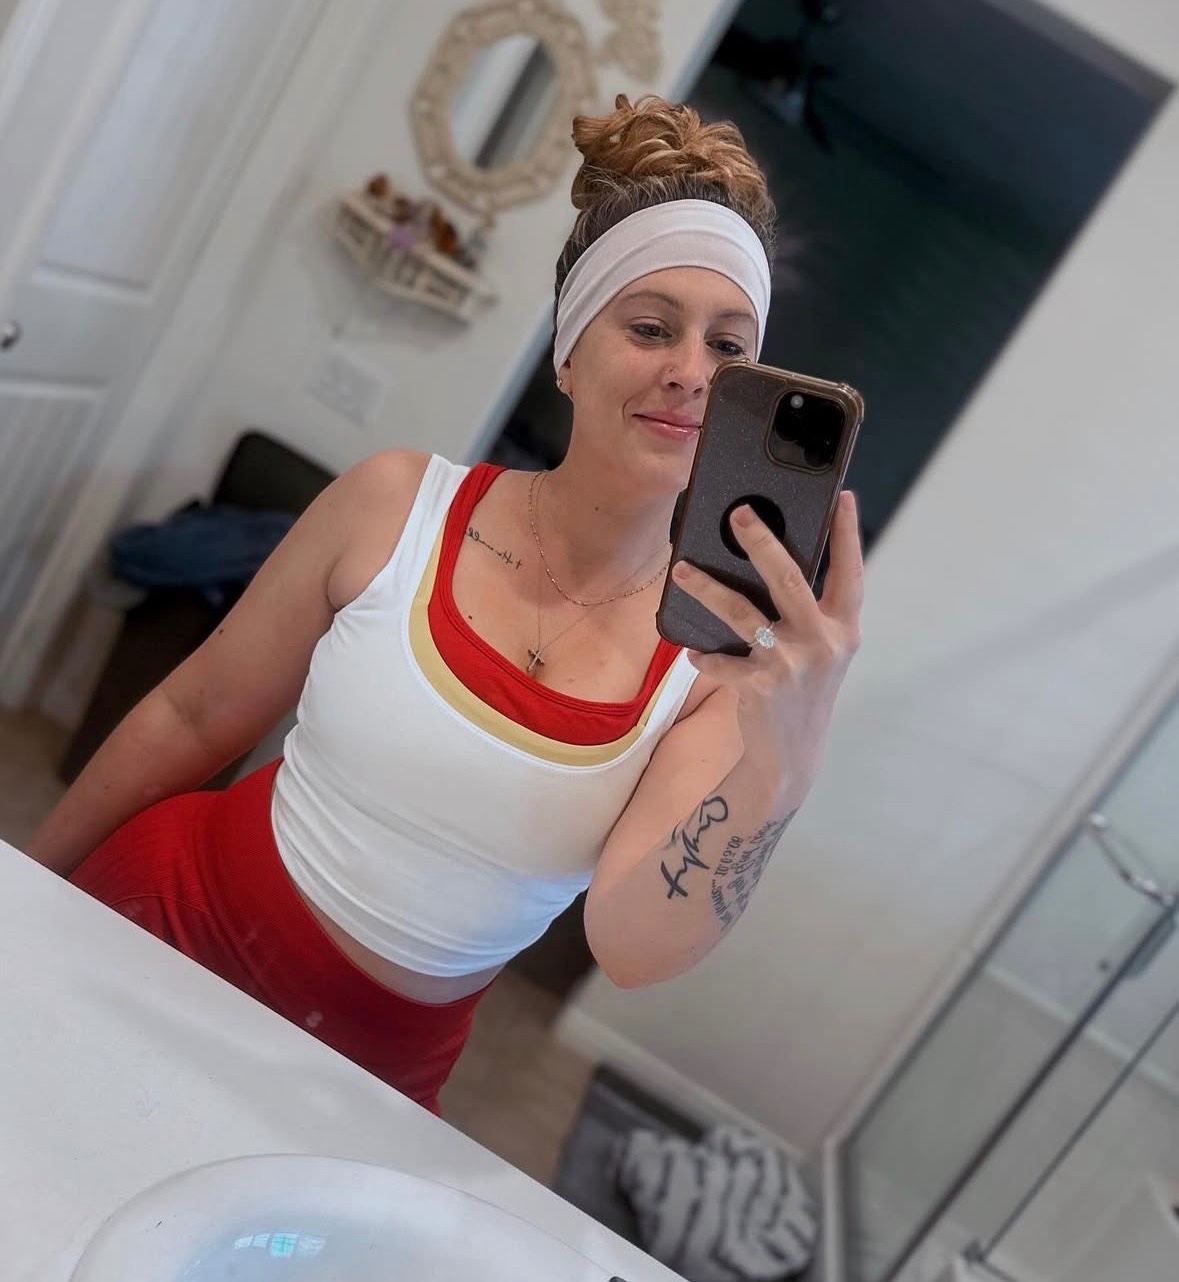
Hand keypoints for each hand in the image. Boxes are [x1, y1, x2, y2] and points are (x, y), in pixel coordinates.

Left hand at [669, 492, 862, 800]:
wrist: (792, 755)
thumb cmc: (802, 688)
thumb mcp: (820, 650)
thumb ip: (807, 613)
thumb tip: (766, 562)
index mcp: (842, 628)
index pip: (850, 573)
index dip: (847, 535)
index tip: (842, 497)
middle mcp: (823, 642)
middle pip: (789, 579)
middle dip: (762, 542)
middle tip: (739, 513)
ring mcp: (792, 664)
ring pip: (744, 614)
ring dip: (709, 590)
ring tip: (682, 571)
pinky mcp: (762, 686)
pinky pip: (723, 661)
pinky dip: (706, 656)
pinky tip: (695, 653)